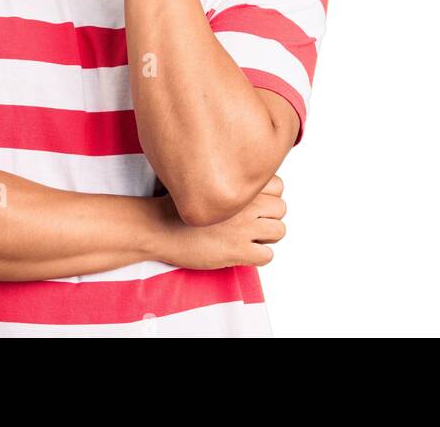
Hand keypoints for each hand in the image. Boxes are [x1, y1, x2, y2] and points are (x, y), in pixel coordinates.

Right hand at [156, 174, 285, 269]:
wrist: (158, 227)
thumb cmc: (179, 207)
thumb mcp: (208, 182)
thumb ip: (233, 183)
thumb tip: (257, 190)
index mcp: (239, 184)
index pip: (279, 186)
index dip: (268, 197)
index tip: (254, 205)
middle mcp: (246, 203)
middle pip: (281, 208)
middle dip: (268, 218)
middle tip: (250, 225)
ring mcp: (244, 227)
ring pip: (279, 231)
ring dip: (266, 238)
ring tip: (247, 239)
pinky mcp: (238, 251)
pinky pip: (267, 256)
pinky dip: (258, 257)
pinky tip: (241, 254)